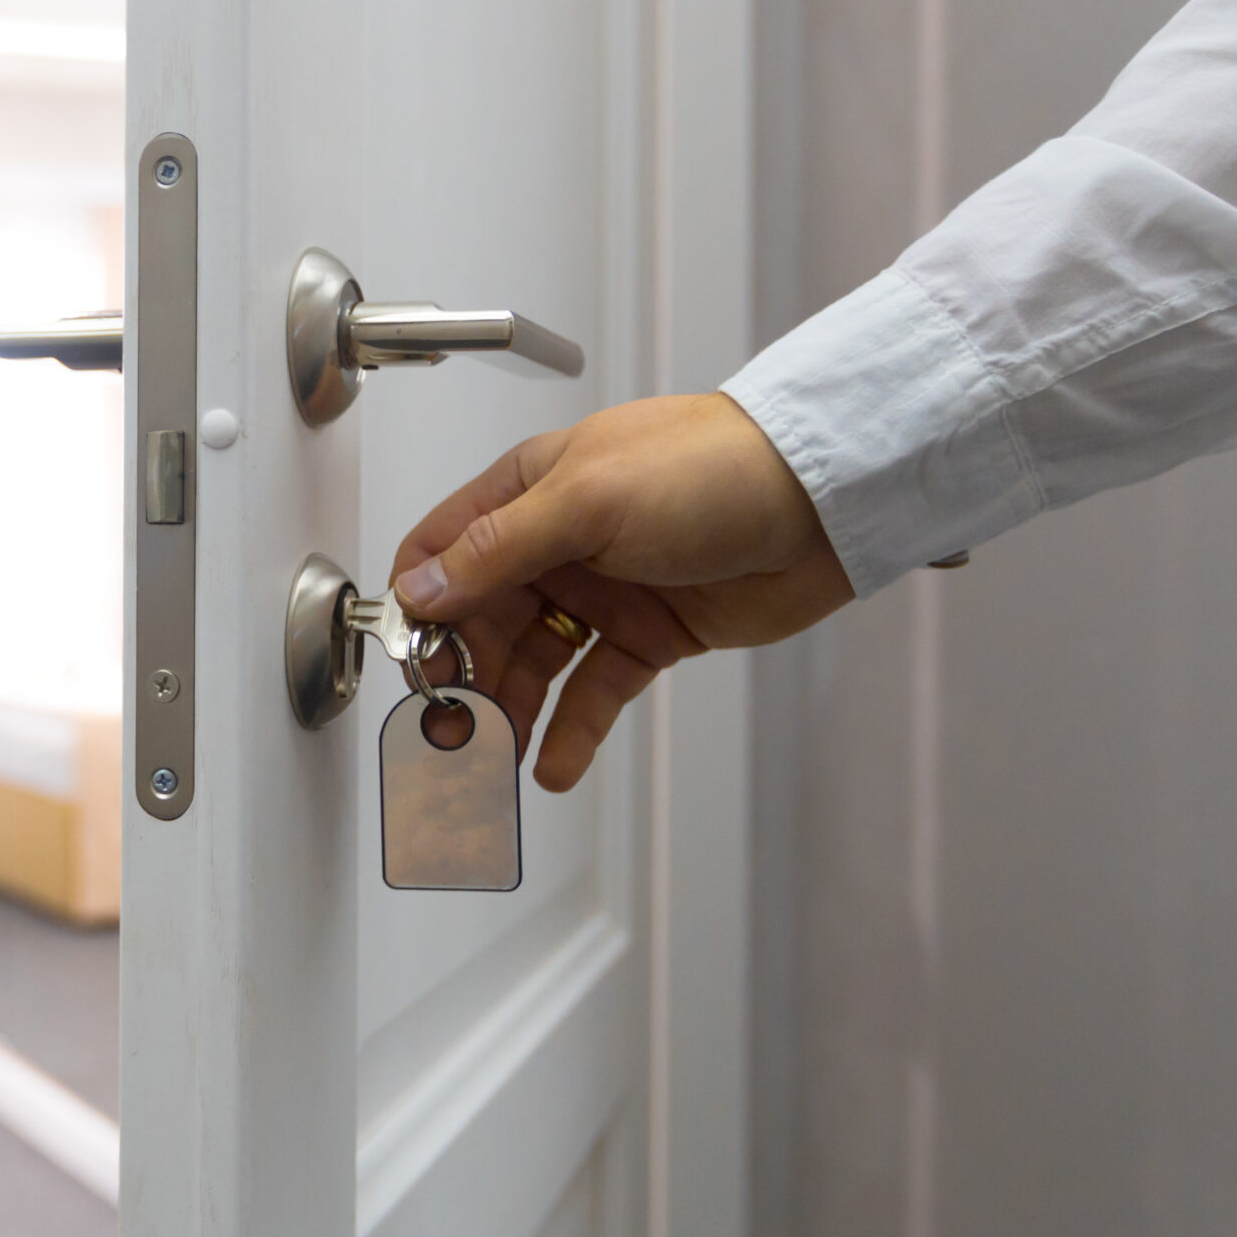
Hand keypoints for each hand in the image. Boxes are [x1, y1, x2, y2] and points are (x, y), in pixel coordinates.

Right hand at [391, 392, 851, 791]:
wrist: (824, 501)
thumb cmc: (710, 470)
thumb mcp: (589, 501)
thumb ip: (499, 549)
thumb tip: (422, 589)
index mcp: (528, 490)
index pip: (442, 550)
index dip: (419, 605)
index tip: (411, 660)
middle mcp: (557, 541)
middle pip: (482, 619)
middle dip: (462, 675)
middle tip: (452, 728)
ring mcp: (603, 591)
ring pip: (533, 663)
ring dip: (511, 711)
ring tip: (497, 759)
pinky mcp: (648, 636)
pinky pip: (593, 692)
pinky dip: (571, 732)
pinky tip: (552, 767)